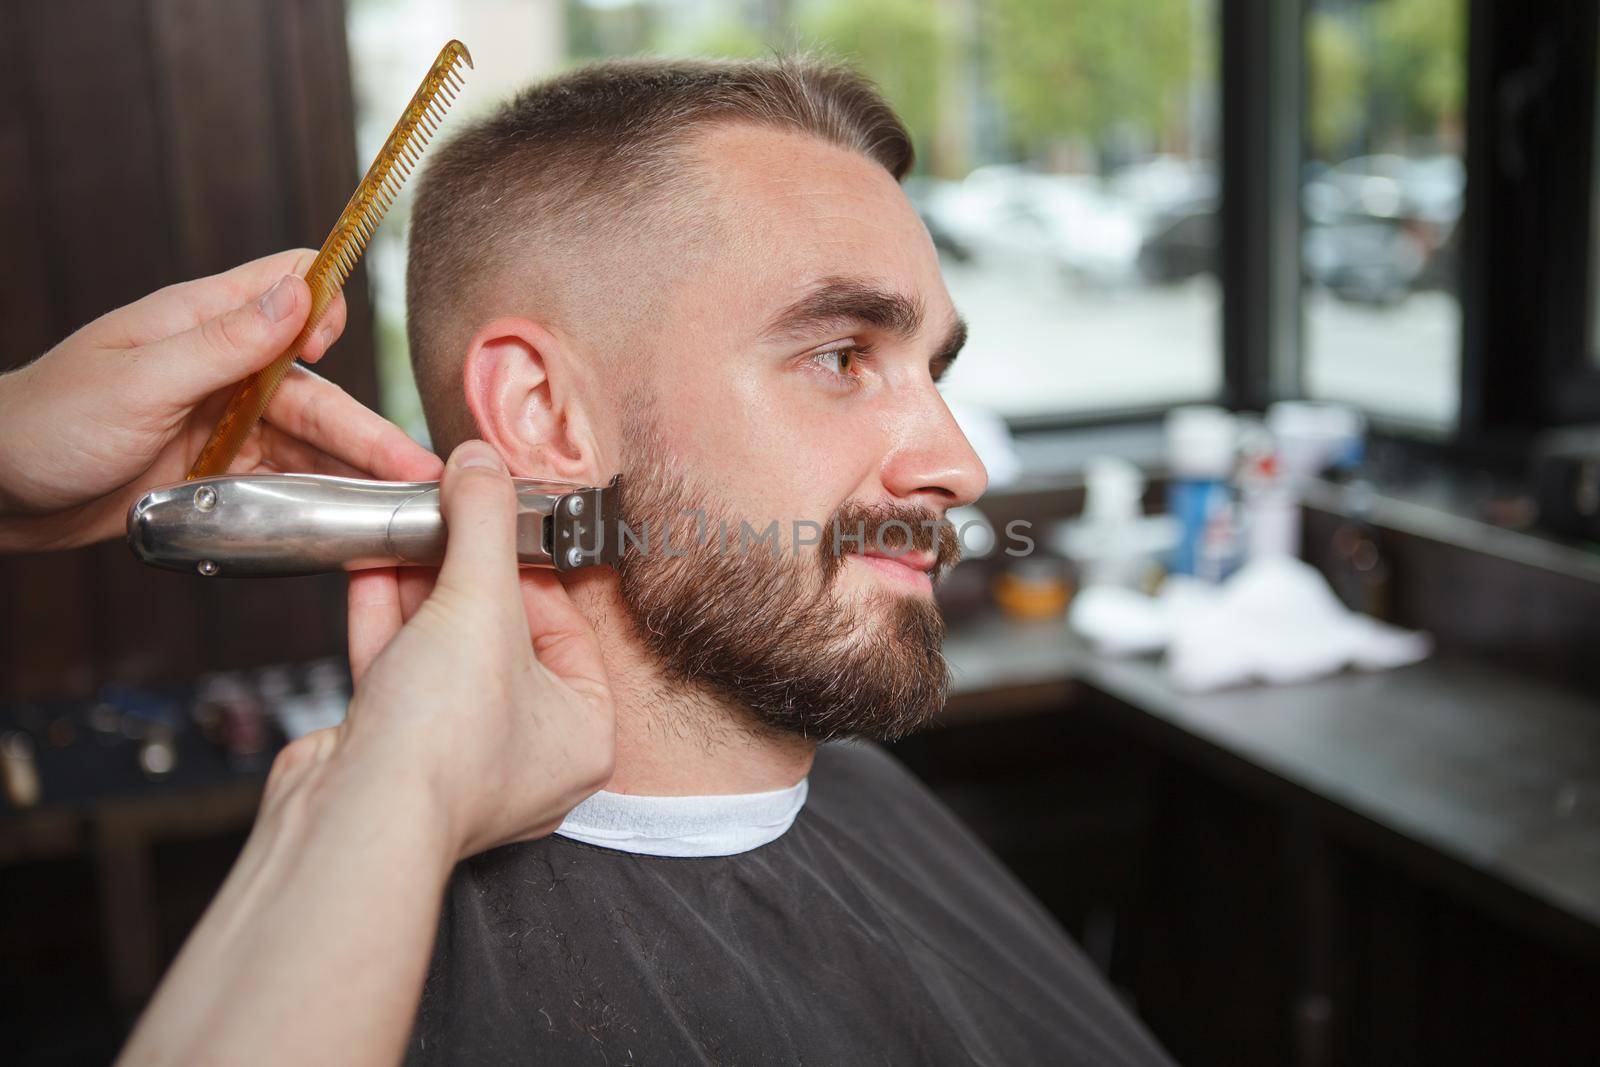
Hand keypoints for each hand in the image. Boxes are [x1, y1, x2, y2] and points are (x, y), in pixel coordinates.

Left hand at [0, 249, 443, 550]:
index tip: (329, 352)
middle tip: (420, 469)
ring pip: (310, 443)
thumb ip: (226, 341)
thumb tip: (303, 294)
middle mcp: (225, 368)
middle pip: (319, 389)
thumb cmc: (46, 423)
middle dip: (370, 430)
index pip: (293, 286)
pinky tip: (351, 522)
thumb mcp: (139, 380)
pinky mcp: (219, 471)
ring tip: (402, 508)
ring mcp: (224, 421)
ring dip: (355, 473)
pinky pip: (284, 480)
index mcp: (204, 321)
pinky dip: (319, 499)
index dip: (326, 309)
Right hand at [275, 440, 615, 861]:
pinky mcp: (395, 754)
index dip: (531, 568)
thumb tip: (482, 463)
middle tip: (449, 513)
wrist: (352, 817)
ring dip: (418, 586)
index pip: (568, 628)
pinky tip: (370, 564)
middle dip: (465, 571)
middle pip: (500, 637)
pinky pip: (398, 672)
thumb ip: (485, 525)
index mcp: (583, 735)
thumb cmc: (443, 740)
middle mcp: (526, 754)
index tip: (503, 521)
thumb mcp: (479, 604)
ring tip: (406, 526)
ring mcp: (457, 757)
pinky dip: (383, 619)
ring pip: (443, 652)